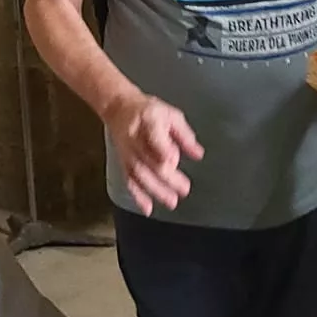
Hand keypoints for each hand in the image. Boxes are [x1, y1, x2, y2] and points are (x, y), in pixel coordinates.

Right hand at [101, 92, 204, 214]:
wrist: (118, 107)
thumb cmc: (148, 110)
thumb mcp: (171, 115)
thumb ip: (185, 136)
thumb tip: (198, 154)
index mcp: (149, 120)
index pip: (155, 137)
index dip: (163, 150)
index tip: (173, 161)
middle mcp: (135, 138)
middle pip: (149, 160)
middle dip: (167, 177)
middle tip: (184, 189)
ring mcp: (127, 151)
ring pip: (139, 174)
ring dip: (155, 190)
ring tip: (171, 202)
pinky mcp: (123, 161)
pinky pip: (129, 180)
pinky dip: (137, 196)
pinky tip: (148, 208)